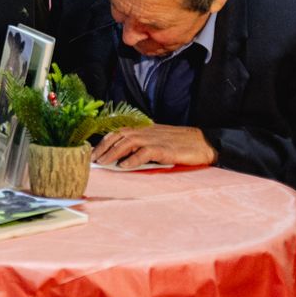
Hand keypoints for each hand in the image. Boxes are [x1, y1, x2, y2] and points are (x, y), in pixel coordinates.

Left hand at [91, 125, 216, 167]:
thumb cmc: (180, 144)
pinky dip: (132, 159)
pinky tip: (124, 166)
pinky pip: (144, 152)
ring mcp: (154, 139)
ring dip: (113, 153)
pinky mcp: (164, 149)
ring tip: (103, 163)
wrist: (204, 142)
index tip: (91, 153)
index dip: (102, 142)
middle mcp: (145, 132)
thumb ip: (141, 145)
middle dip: (102, 148)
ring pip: (127, 143)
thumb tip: (122, 156)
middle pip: (117, 136)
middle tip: (92, 160)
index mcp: (142, 129)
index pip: (117, 133)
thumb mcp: (157, 140)